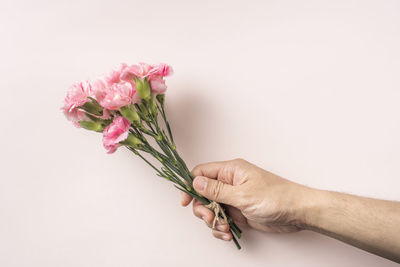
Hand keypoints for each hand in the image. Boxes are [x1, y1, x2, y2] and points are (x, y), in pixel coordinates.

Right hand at [181, 158, 313, 241]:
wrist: (296, 212)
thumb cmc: (276, 197)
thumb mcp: (242, 195)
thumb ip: (216, 190)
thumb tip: (195, 182)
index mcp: (231, 171)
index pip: (201, 173)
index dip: (190, 186)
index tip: (185, 201)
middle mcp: (230, 183)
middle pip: (203, 194)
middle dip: (203, 209)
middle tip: (210, 218)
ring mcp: (234, 198)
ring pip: (211, 209)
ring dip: (213, 221)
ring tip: (224, 227)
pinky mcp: (238, 212)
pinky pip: (222, 219)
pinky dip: (221, 228)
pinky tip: (228, 232)